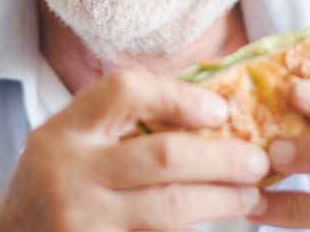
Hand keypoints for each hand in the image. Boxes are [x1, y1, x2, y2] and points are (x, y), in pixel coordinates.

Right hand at [0, 70, 270, 230]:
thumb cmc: (52, 183)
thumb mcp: (69, 140)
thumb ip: (122, 122)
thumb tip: (210, 104)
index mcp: (64, 132)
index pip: (123, 91)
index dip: (179, 96)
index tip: (220, 110)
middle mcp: (70, 174)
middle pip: (162, 157)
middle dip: (221, 158)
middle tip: (256, 160)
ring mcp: (84, 223)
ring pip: (169, 210)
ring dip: (220, 201)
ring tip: (250, 194)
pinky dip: (194, 231)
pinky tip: (218, 222)